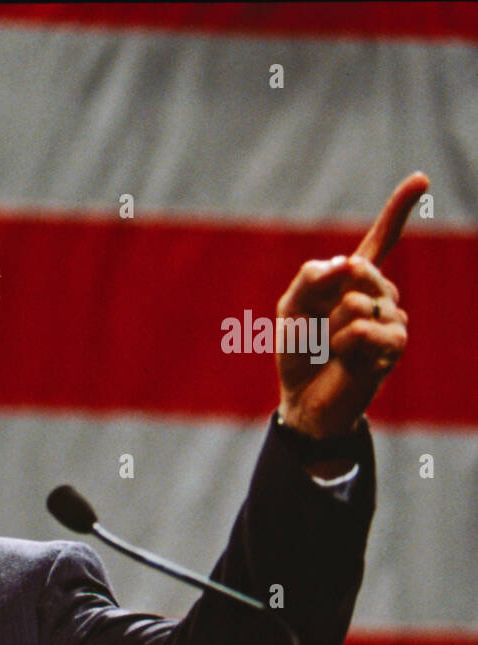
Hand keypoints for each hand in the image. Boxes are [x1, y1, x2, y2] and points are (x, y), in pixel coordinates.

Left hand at [275, 171, 429, 439]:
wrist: (303, 397)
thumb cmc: (300, 351)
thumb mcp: (291, 308)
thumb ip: (310, 278)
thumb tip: (349, 262)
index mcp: (353, 281)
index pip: (380, 240)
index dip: (398, 209)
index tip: (420, 179)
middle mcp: (379, 294)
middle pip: (361, 271)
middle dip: (327, 297)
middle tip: (320, 326)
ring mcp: (391, 319)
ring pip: (361, 303)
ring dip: (334, 328)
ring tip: (333, 347)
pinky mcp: (393, 346)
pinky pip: (366, 329)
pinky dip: (345, 344)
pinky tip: (346, 359)